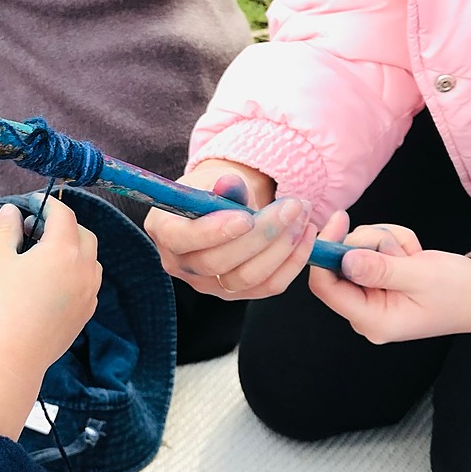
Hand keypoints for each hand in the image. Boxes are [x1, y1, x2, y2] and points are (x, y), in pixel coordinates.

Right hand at [0, 197, 101, 437]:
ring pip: (91, 261)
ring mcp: (89, 294)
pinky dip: (76, 274)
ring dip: (74, 250)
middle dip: (65, 226)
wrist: (11, 357)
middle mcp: (84, 269)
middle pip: (84, 235)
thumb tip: (12, 211)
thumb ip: (6, 229)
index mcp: (63, 249)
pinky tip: (53, 282)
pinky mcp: (86, 315)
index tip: (32, 203)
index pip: (64, 215)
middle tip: (38, 228)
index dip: (48, 204)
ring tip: (46, 255)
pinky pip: (88, 285)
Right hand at [143, 158, 315, 298]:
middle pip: (217, 264)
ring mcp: (207, 284)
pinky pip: (268, 287)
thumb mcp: (213, 178)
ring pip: (246, 279)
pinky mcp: (235, 294)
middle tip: (291, 206)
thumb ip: (221, 184)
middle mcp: (180, 264)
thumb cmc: (214, 188)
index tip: (247, 217)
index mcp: (164, 230)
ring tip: (301, 216)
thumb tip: (229, 185)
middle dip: (261, 235)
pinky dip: (292, 262)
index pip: (183, 240)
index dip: (214, 231)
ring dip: (282, 247)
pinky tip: (306, 234)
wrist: (224, 206)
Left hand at [308, 214, 470, 341]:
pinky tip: (412, 255)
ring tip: (413, 255)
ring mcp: (369, 296)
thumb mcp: (421, 276)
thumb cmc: (461, 291)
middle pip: (339, 265)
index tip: (338, 221)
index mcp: (372, 320)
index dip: (325, 252)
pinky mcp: (376, 280)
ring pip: (354, 251)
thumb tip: (344, 260)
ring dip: (385, 242)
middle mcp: (364, 312)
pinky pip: (369, 250)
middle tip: (403, 250)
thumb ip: (381, 269)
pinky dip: (391, 243)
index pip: (325, 287)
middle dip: (369, 245)